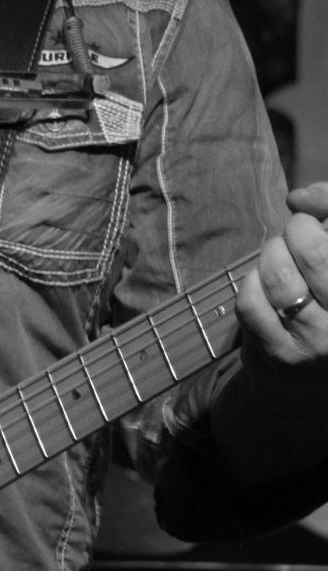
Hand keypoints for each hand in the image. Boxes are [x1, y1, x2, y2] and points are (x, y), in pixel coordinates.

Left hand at [237, 182, 327, 367]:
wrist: (305, 370)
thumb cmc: (323, 292)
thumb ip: (326, 205)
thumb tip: (298, 199)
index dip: (320, 213)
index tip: (311, 218)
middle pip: (312, 251)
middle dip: (295, 233)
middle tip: (296, 239)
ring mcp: (319, 342)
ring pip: (278, 275)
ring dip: (270, 259)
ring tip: (279, 265)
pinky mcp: (281, 356)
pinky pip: (250, 301)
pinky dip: (250, 286)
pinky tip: (264, 293)